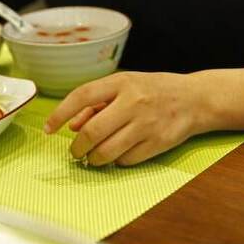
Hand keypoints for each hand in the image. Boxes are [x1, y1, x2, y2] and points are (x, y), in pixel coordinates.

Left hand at [44, 72, 210, 165]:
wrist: (195, 99)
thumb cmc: (153, 90)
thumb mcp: (124, 86)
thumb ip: (96, 103)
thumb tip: (70, 125)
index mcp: (121, 82)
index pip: (82, 96)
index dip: (60, 113)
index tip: (48, 128)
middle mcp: (134, 102)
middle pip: (92, 131)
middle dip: (77, 147)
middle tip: (74, 152)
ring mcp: (147, 124)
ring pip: (107, 151)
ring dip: (93, 159)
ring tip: (91, 157)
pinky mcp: (159, 143)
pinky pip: (126, 160)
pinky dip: (116, 161)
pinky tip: (118, 154)